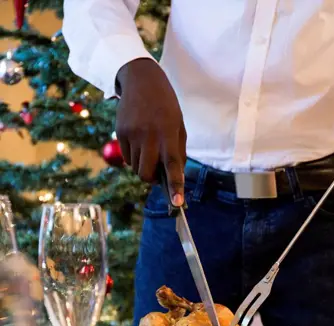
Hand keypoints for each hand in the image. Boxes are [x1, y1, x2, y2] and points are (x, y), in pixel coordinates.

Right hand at [116, 58, 185, 205]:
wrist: (141, 79)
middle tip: (157, 172)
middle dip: (151, 179)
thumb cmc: (165, 106)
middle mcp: (149, 135)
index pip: (172, 165)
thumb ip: (177, 152)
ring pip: (135, 168)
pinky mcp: (120, 132)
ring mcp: (132, 134)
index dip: (175, 186)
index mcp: (168, 133)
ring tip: (149, 149)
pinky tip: (138, 142)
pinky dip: (133, 157)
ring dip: (142, 166)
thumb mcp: (178, 126)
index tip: (177, 203)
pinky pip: (126, 157)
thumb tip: (173, 178)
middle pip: (146, 174)